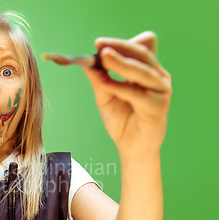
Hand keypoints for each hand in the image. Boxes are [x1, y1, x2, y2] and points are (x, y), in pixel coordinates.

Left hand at [83, 31, 171, 160]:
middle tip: (100, 45)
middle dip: (120, 47)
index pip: (139, 47)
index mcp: (147, 70)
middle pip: (141, 54)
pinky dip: (120, 87)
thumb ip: (99, 79)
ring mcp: (161, 90)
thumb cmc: (121, 120)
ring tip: (104, 56)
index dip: (121, 43)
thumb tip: (86, 62)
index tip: (99, 43)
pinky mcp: (159, 106)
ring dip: (121, 63)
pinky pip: (137, 94)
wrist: (130, 147)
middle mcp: (158, 77)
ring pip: (141, 71)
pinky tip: (106, 84)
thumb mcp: (105, 96)